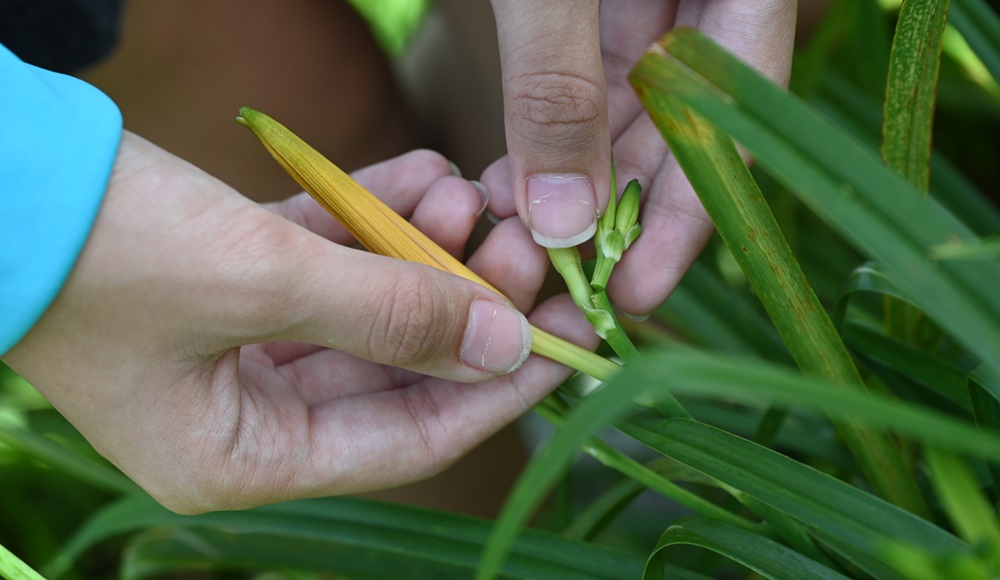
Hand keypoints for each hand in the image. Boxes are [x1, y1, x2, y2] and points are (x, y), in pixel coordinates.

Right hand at [1, 133, 595, 512]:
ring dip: (423, 249)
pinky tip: (425, 174)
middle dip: (466, 304)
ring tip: (476, 190)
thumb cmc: (104, 248)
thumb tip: (505, 343)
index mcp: (242, 458)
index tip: (562, 341)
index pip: (406, 440)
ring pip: (365, 306)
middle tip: (527, 247)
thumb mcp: (261, 283)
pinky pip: (326, 258)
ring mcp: (236, 344)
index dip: (492, 392)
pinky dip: (373, 219)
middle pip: (394, 369)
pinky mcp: (230, 279)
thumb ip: (391, 316)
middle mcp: (243, 413)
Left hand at [485, 0, 796, 315]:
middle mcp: (717, 1)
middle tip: (561, 273)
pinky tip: (514, 173)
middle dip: (615, 206)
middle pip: (683, 131)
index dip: (682, 223)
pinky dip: (553, 125)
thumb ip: (558, 85)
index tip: (633, 294)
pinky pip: (594, 71)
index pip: (733, 131)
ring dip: (575, 174)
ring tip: (518, 225)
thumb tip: (563, 220)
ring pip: (634, 108)